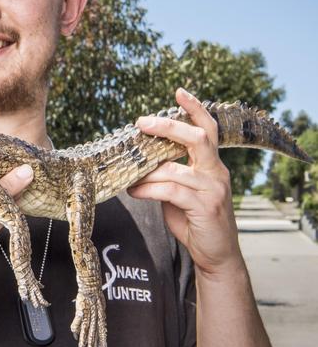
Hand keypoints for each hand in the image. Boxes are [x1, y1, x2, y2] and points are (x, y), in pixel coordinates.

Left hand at [127, 88, 243, 277]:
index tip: (179, 91)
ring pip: (175, 169)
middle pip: (197, 138)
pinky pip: (171, 191)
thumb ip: (168, 173)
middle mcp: (217, 172)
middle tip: (142, 122)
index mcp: (211, 164)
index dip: (195, 109)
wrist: (216, 254)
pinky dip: (148, 189)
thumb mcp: (181, 191)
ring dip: (147, 171)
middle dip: (168, 126)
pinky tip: (134, 192)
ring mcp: (213, 190)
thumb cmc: (194, 219)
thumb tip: (139, 160)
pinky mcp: (206, 208)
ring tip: (129, 178)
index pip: (207, 129)